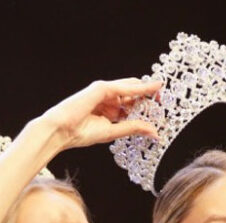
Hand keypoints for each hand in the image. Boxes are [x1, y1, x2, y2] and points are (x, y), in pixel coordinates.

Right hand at [41, 78, 161, 150]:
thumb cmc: (80, 133)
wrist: (61, 131)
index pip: (132, 105)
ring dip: (148, 90)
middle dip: (150, 97)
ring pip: (131, 87)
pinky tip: (153, 87)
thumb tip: (154, 131)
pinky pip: (125, 87)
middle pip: (134, 94)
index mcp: (109, 110)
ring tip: (162, 93)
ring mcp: (104, 92)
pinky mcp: (102, 88)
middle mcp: (108, 99)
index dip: (146, 106)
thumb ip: (132, 128)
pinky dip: (140, 87)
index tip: (161, 112)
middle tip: (164, 102)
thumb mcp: (112, 132)